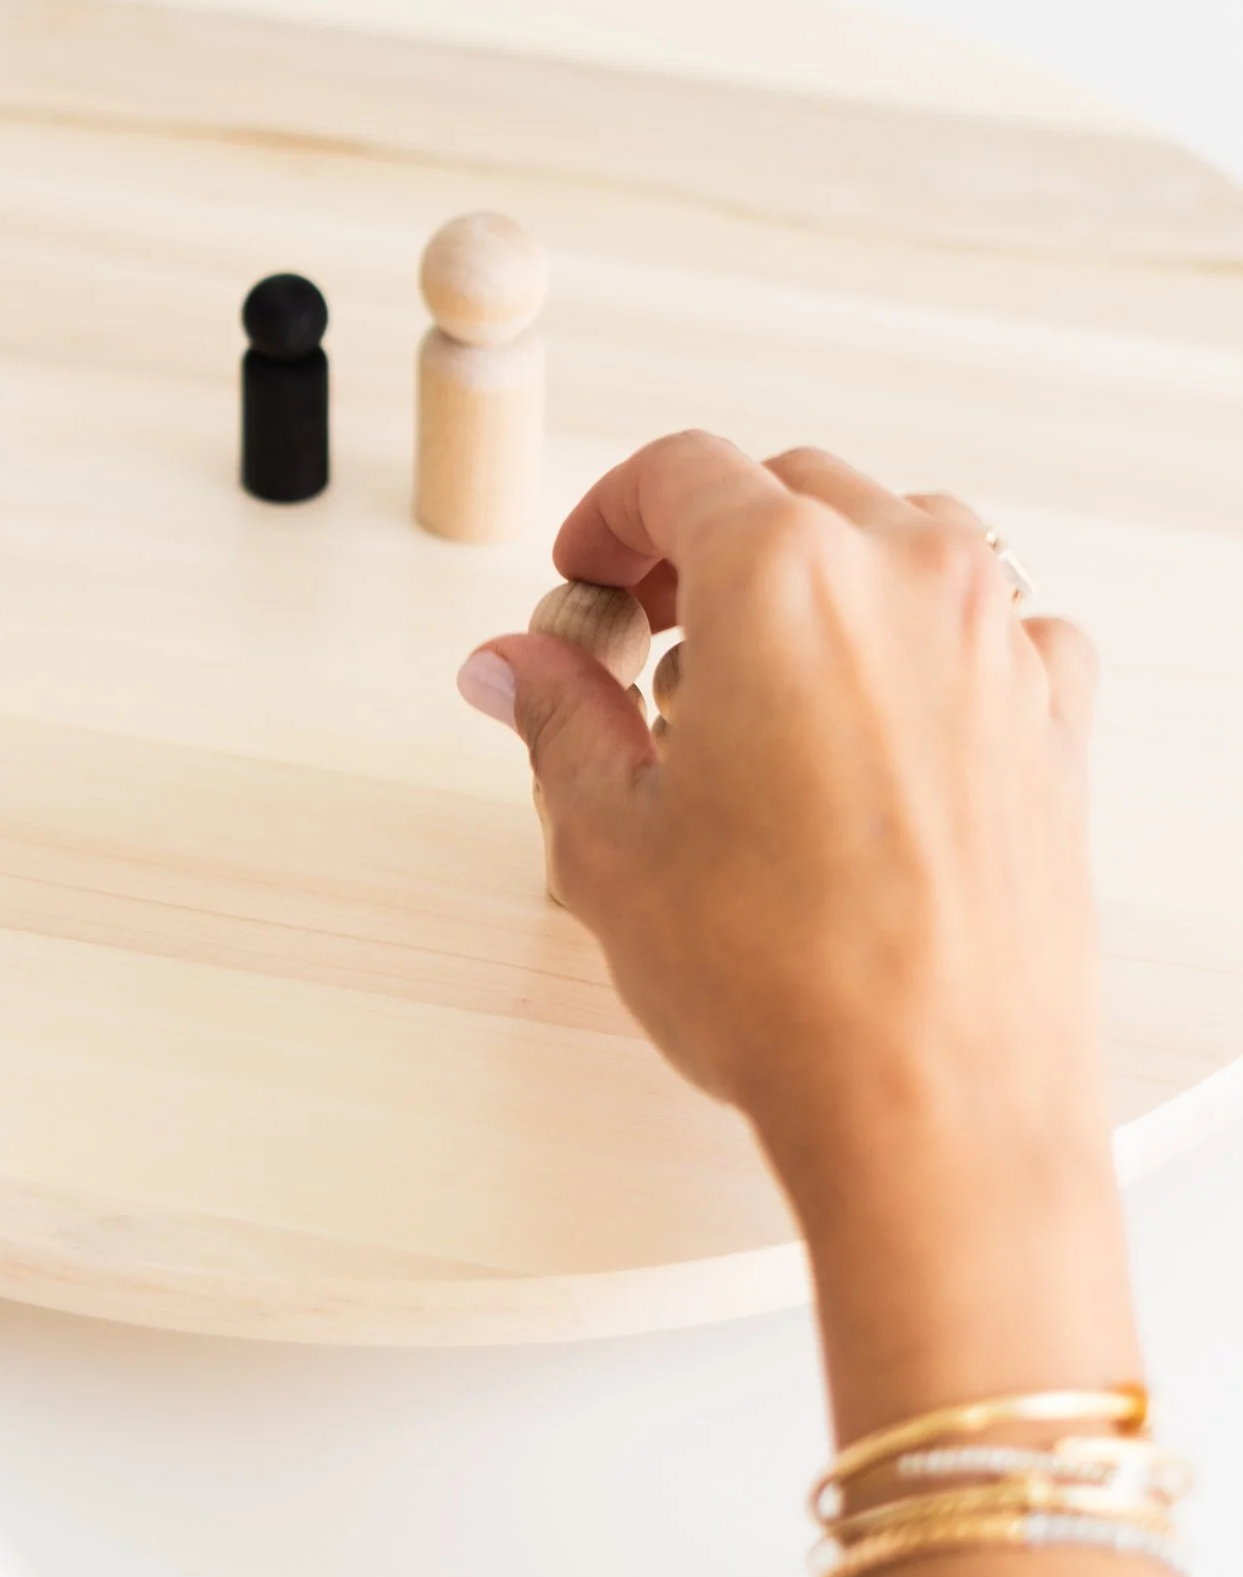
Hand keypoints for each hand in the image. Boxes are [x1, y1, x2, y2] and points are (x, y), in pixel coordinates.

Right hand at [458, 433, 1129, 1412]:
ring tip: (755, 689)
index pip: (679, 471)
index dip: (609, 517)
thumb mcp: (611, 838)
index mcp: (783, 576)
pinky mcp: (1056, 723)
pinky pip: (993, 628)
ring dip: (819, 580)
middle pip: (790, 490)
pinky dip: (925, 645)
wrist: (938, 1106)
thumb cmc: (789, 983)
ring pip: (899, 541)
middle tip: (647, 632)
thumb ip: (558, 718)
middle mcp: (907, 580)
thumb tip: (519, 668)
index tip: (587, 575)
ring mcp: (999, 645)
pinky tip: (872, 726)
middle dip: (705, 545)